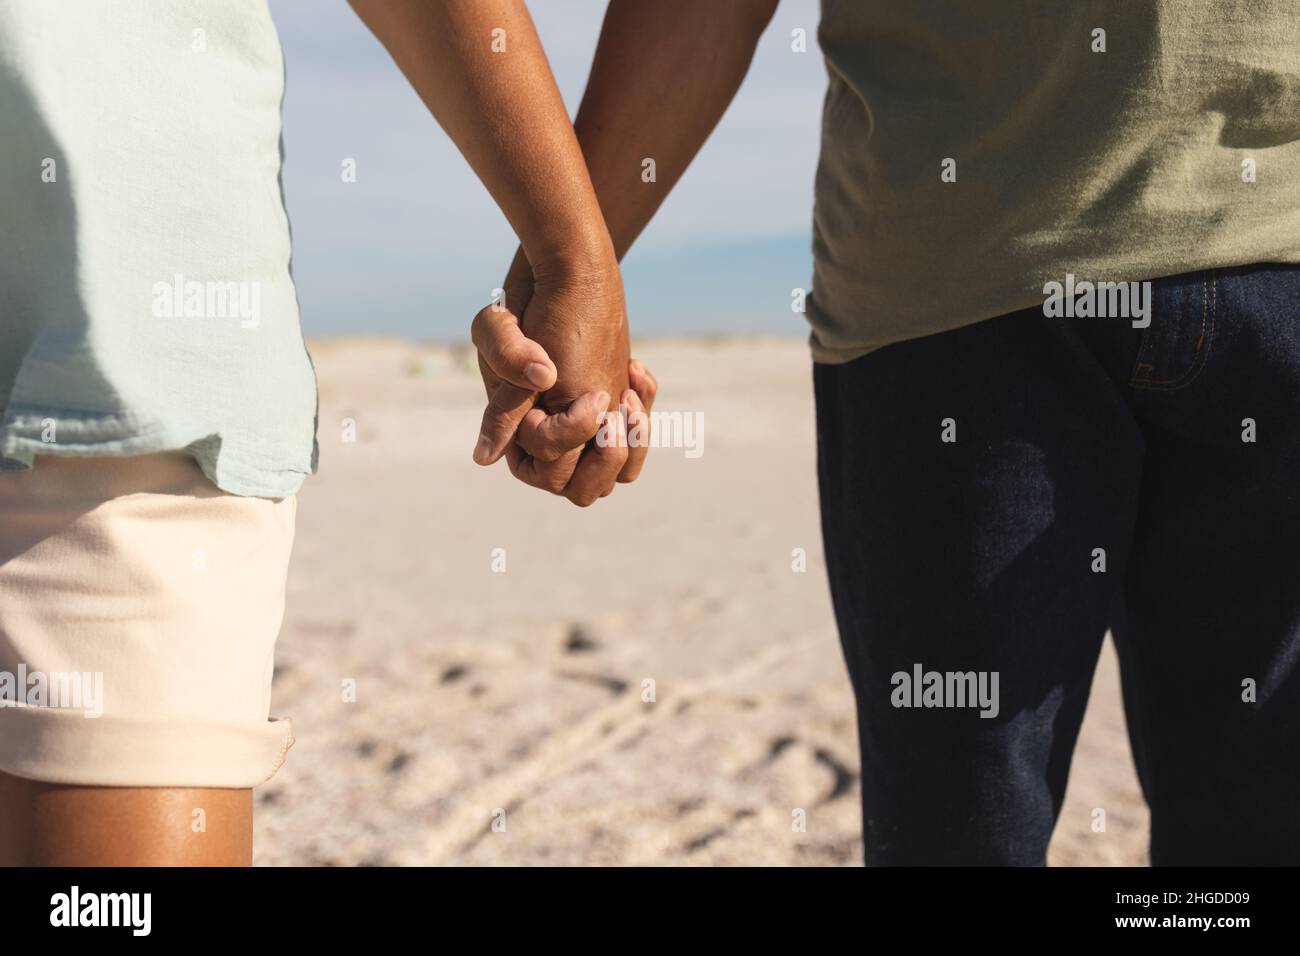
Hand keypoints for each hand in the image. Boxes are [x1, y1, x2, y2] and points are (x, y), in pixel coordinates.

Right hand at [470, 251, 656, 504]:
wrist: (567, 277)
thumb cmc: (526, 303)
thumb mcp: (498, 329)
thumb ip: (498, 378)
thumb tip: (487, 455)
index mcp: (517, 436)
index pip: (546, 472)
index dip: (570, 441)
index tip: (595, 397)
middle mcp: (553, 443)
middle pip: (582, 491)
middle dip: (606, 461)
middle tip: (617, 414)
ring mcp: (587, 432)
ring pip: (617, 477)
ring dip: (633, 445)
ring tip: (629, 399)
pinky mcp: (613, 414)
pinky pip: (636, 442)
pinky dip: (644, 416)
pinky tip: (635, 371)